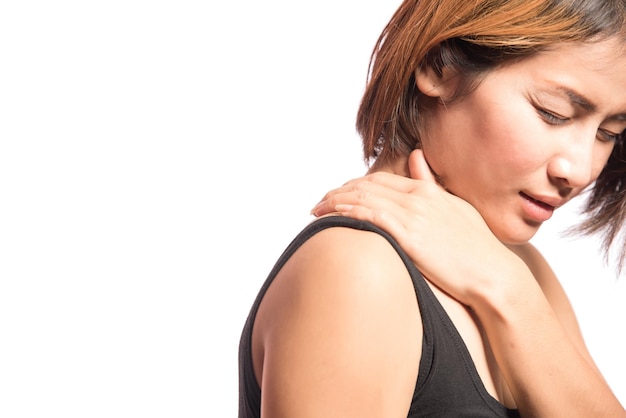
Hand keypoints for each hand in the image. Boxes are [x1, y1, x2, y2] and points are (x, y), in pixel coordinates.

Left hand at [311, 149, 522, 305]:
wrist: (494, 276)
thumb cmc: (477, 250)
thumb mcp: (456, 208)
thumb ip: (432, 183)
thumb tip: (416, 158)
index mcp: (427, 191)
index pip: (380, 180)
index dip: (354, 187)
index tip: (337, 196)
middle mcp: (418, 197)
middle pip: (366, 185)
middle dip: (338, 193)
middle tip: (319, 203)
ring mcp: (413, 214)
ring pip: (363, 197)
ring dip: (335, 202)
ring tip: (316, 210)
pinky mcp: (410, 234)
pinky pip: (370, 215)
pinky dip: (347, 211)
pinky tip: (331, 215)